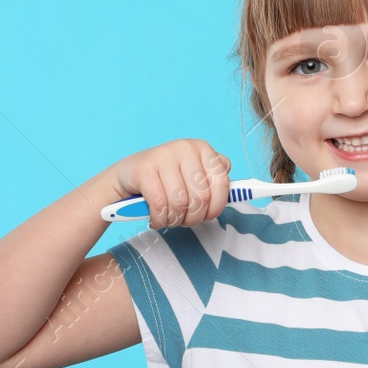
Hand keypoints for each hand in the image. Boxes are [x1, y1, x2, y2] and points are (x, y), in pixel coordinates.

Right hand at [105, 139, 231, 228]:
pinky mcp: (144, 168)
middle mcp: (185, 147)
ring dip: (174, 220)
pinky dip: (159, 220)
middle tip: (184, 220)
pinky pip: (160, 206)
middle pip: (201, 197)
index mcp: (203, 149)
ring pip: (181, 203)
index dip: (217, 206)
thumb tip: (241, 190)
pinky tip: (155, 218)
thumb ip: (215, 181)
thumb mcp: (193, 177)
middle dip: (193, 218)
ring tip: (169, 219)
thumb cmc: (166, 182)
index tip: (209, 216)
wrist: (126, 178)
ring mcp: (163, 156)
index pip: (222, 182)